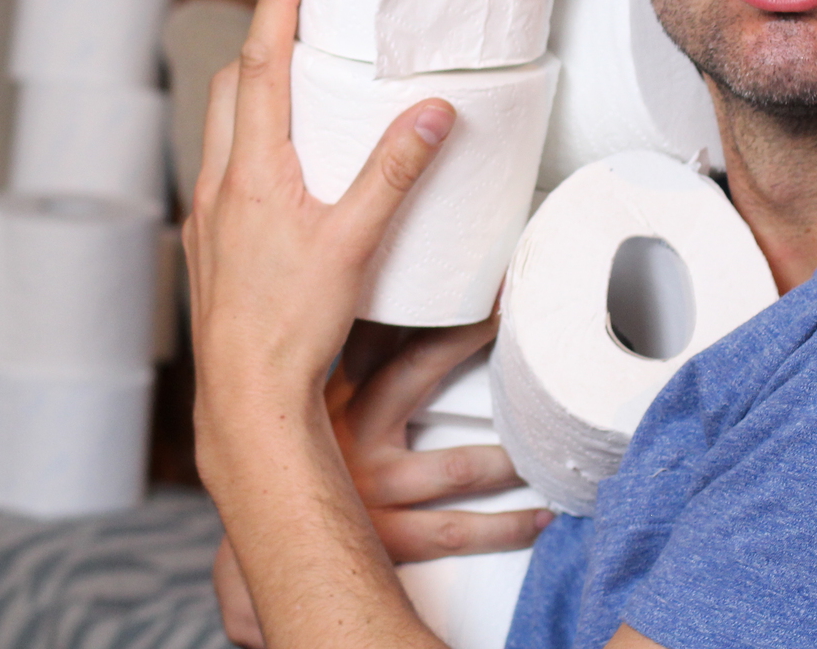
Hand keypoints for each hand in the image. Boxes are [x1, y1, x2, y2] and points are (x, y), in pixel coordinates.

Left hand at [184, 0, 455, 416]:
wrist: (247, 397)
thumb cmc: (293, 327)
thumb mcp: (356, 243)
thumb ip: (396, 172)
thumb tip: (433, 111)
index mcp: (253, 171)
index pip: (261, 62)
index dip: (276, 2)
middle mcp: (220, 185)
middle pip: (230, 87)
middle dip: (260, 43)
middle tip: (297, 16)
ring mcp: (206, 218)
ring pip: (220, 132)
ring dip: (250, 97)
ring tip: (292, 88)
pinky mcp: (207, 250)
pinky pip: (220, 177)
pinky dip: (244, 150)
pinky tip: (276, 174)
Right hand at [212, 320, 550, 646]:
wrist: (268, 548)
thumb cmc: (307, 468)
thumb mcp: (313, 409)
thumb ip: (352, 360)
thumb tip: (391, 298)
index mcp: (331, 396)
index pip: (374, 328)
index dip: (418, 293)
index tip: (465, 268)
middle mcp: (349, 434)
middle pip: (416, 370)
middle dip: (465, 338)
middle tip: (513, 313)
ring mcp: (368, 487)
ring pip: (455, 465)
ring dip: (508, 456)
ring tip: (548, 444)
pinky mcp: (385, 538)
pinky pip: (455, 531)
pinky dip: (506, 526)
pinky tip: (542, 516)